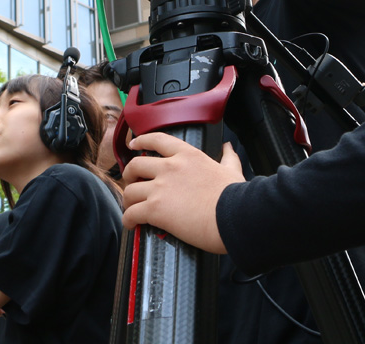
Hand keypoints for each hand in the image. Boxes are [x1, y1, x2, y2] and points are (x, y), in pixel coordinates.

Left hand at [120, 133, 244, 253]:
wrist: (235, 216)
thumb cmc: (235, 196)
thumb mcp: (232, 170)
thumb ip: (228, 157)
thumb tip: (228, 147)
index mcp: (188, 156)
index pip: (158, 140)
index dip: (141, 141)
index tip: (134, 145)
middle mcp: (170, 167)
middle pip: (136, 165)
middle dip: (130, 174)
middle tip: (132, 183)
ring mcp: (161, 188)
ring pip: (130, 190)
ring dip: (128, 200)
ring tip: (131, 208)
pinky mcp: (155, 209)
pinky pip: (132, 213)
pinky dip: (128, 219)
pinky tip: (131, 224)